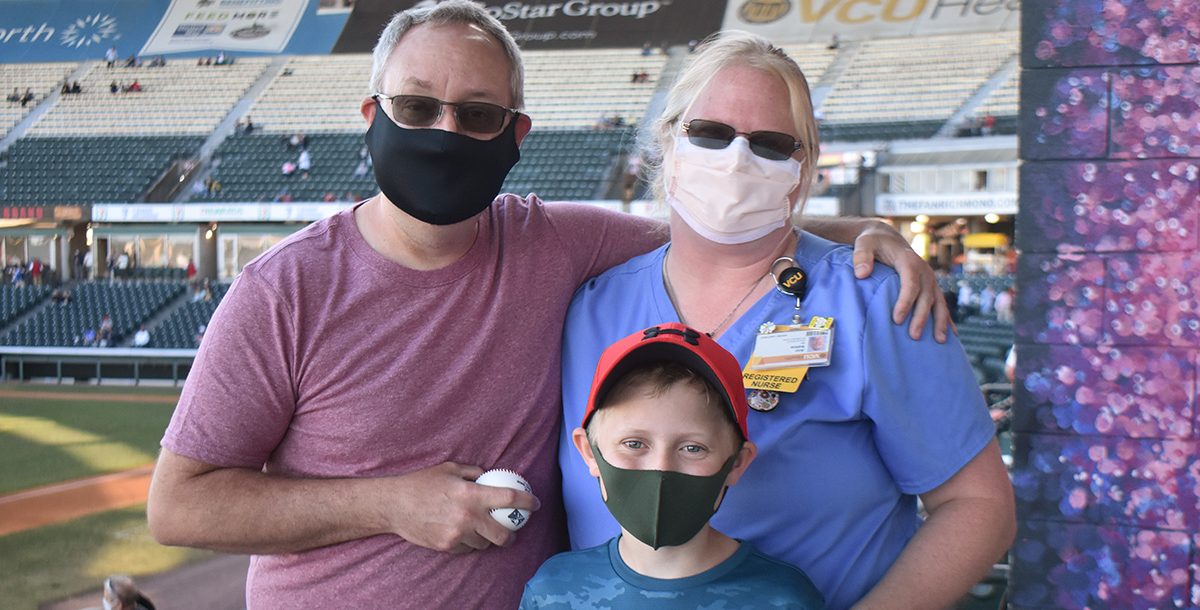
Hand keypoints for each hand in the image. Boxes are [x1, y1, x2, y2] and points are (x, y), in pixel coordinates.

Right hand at [384, 462, 539, 553]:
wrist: (395, 505)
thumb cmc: (422, 483)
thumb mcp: (450, 468)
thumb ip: (474, 472)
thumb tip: (492, 476)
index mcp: (471, 494)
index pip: (510, 498)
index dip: (528, 501)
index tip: (536, 504)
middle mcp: (467, 516)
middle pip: (503, 534)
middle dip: (512, 535)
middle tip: (512, 531)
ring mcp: (457, 534)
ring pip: (484, 543)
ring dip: (487, 538)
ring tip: (483, 531)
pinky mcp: (447, 546)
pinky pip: (466, 548)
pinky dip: (468, 543)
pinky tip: (463, 534)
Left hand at [851, 221, 951, 342]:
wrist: (887, 238)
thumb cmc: (873, 243)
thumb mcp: (863, 244)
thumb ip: (862, 257)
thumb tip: (861, 274)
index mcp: (908, 260)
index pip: (910, 283)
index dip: (905, 301)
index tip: (897, 319)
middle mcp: (923, 270)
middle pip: (926, 295)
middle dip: (921, 316)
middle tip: (914, 336)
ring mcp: (929, 279)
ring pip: (938, 301)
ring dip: (940, 321)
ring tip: (939, 341)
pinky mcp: (931, 286)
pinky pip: (941, 303)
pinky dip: (947, 319)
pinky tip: (951, 335)